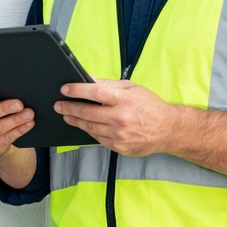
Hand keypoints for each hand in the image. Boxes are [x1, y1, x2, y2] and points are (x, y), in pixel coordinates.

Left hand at [54, 81, 174, 155]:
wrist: (168, 129)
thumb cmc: (150, 106)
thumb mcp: (132, 88)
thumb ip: (109, 84)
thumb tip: (89, 80)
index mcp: (123, 100)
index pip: (94, 93)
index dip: (76, 90)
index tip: (64, 89)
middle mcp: (120, 117)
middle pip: (86, 112)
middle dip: (69, 107)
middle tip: (58, 104)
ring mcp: (118, 134)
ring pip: (88, 127)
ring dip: (74, 120)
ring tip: (66, 114)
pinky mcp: (118, 146)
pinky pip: (96, 137)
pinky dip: (87, 130)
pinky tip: (81, 124)